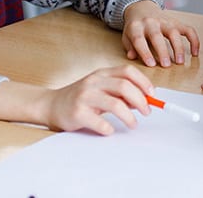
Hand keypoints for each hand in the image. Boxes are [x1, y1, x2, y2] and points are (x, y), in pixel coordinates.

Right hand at [39, 66, 155, 134]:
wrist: (50, 105)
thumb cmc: (80, 98)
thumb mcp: (100, 89)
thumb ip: (119, 92)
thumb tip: (144, 99)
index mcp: (101, 74)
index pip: (127, 71)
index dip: (143, 82)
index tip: (152, 95)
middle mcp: (93, 82)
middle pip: (124, 87)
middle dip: (141, 101)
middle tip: (146, 112)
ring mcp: (84, 97)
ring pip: (116, 104)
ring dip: (129, 117)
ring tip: (132, 124)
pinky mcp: (77, 113)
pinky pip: (100, 123)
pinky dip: (109, 128)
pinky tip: (109, 130)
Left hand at [121, 0, 200, 66]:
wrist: (141, 8)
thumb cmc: (135, 27)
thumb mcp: (126, 35)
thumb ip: (129, 47)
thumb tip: (132, 56)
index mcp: (136, 26)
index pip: (139, 39)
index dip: (144, 52)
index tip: (151, 64)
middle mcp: (151, 22)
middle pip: (157, 36)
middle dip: (162, 51)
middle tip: (166, 65)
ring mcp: (165, 21)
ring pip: (173, 32)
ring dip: (178, 47)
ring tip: (180, 61)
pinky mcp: (176, 22)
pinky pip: (188, 29)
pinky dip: (194, 40)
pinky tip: (195, 53)